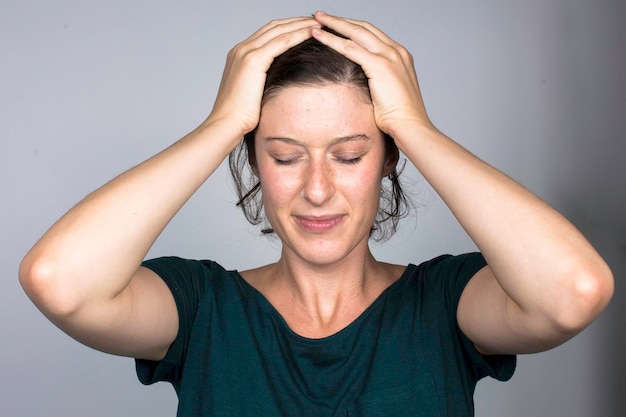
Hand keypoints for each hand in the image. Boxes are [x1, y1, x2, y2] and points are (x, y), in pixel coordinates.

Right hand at [206, 17, 319, 143]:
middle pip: (274, 26)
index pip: (268, 33)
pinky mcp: (253, 60)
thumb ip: (262, 82)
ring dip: (301, 25)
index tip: (306, 28)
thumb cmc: (240, 117)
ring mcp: (246, 52)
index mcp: (239, 55)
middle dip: (297, 21)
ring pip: (279, 30)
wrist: (226, 124)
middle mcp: (241, 49)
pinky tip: (312, 33)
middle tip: (317, 21)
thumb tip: (280, 84)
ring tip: (320, 24)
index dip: (288, 28)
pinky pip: (281, 41)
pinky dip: (298, 34)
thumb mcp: (252, 94)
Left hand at [311, 12, 434, 145]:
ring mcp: (390, 56)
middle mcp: (396, 51)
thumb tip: (361, 84)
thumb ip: (377, 82)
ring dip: (334, 24)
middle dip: (341, 20)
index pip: (372, 34)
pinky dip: (332, 39)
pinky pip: (350, 48)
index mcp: (400, 56)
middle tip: (322, 15)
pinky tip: (319, 35)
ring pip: (355, 33)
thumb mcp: (388, 93)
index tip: (337, 26)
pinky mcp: (380, 65)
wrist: (410, 126)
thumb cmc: (399, 118)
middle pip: (364, 27)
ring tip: (316, 19)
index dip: (353, 28)